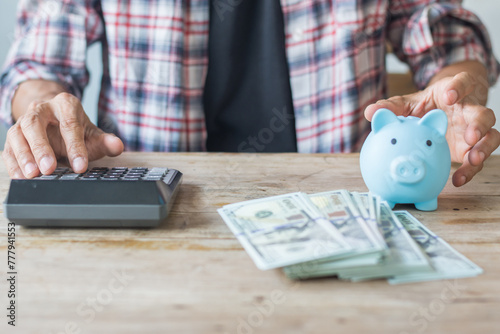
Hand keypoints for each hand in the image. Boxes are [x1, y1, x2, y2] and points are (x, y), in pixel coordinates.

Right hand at [2, 92, 123, 177]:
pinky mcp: (14, 136)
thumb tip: (118, 146)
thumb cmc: (77, 131)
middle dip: (41, 147)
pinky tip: (21, 177)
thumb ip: (105, 141)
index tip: (80, 166)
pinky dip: (14, 163)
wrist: (56, 122)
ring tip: (33, 174)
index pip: (69, 124)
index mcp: (65, 104)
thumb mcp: (93, 135)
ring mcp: (23, 121)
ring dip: (24, 155)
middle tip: (49, 169)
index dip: (75, 146)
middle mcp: (41, 109)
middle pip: (35, 124)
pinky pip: (9, 148)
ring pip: (18, 134)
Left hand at [365, 71, 499, 186]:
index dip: (459, 88)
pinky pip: (477, 160)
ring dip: (483, 148)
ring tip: (473, 159)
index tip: (449, 97)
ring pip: (491, 137)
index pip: (464, 83)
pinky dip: (470, 171)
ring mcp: (475, 130)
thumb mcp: (410, 103)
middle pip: (484, 114)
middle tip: (470, 136)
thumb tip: (370, 113)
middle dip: (479, 124)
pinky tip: (457, 180)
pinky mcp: (474, 148)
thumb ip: (392, 107)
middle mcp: (470, 110)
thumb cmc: (428, 105)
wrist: (443, 111)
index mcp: (456, 92)